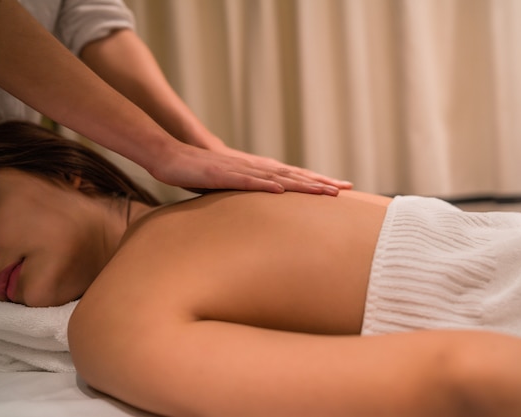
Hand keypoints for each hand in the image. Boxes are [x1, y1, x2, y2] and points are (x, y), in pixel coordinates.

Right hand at [149, 142, 351, 194]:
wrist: (173, 157)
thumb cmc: (202, 174)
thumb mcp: (232, 187)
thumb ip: (250, 194)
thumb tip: (267, 207)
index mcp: (259, 171)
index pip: (295, 177)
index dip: (318, 182)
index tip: (341, 189)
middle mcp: (255, 168)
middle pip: (294, 175)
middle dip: (320, 182)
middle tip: (347, 188)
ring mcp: (240, 169)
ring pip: (277, 177)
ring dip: (301, 184)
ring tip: (324, 190)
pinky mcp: (222, 174)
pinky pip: (247, 181)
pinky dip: (265, 185)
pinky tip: (281, 189)